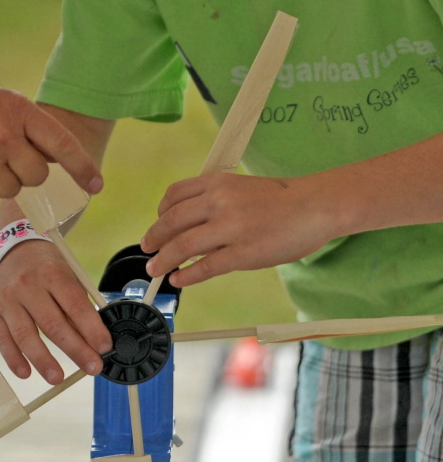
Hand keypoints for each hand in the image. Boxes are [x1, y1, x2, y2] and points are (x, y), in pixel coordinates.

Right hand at [0, 241, 112, 384]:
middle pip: (52, 324)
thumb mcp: (67, 275)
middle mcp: (27, 286)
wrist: (15, 247)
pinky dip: (14, 359)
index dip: (91, 329)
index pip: (74, 305)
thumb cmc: (48, 266)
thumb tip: (93, 341)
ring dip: (43, 360)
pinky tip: (26, 373)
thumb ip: (78, 305)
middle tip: (93, 368)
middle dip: (75, 350)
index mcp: (51, 273)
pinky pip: (3, 340)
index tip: (105, 348)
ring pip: (26, 336)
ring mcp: (8, 300)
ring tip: (59, 378)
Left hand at [141, 173, 335, 286]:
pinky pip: (206, 266)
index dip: (160, 212)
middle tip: (146, 250)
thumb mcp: (241, 188)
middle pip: (172, 221)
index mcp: (218, 182)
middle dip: (154, 238)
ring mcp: (231, 227)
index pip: (175, 195)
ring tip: (155, 270)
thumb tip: (189, 225)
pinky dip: (187, 275)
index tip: (156, 225)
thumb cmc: (281, 199)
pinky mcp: (244, 252)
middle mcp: (220, 201)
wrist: (314, 205)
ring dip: (164, 259)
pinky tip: (179, 279)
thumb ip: (215, 201)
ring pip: (184, 245)